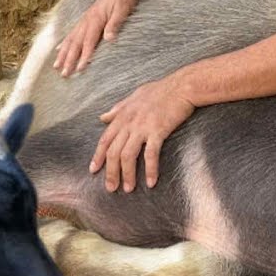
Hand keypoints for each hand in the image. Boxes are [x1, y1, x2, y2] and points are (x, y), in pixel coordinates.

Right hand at [53, 0, 138, 76]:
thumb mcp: (123, 9)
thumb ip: (115, 24)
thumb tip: (109, 39)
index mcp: (95, 20)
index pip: (89, 42)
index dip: (84, 56)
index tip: (80, 70)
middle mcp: (87, 20)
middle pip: (76, 43)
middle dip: (69, 60)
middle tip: (64, 75)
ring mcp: (85, 20)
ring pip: (71, 39)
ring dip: (63, 54)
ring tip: (56, 67)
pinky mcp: (86, 19)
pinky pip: (72, 33)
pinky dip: (65, 43)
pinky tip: (59, 50)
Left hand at [90, 77, 194, 191]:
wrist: (182, 87)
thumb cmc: (161, 90)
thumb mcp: (134, 96)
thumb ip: (117, 109)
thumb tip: (102, 117)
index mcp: (122, 116)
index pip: (105, 140)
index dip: (98, 156)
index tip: (94, 170)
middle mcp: (129, 123)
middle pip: (114, 152)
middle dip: (110, 172)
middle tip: (111, 188)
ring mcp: (142, 127)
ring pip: (128, 156)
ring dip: (127, 175)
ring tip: (128, 189)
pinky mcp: (158, 131)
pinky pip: (150, 154)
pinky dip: (150, 169)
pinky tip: (151, 182)